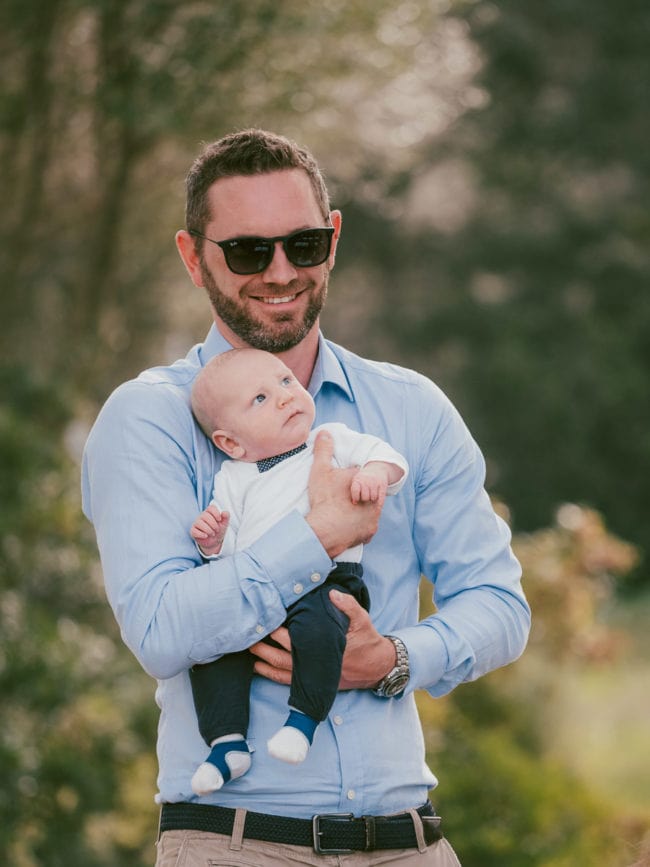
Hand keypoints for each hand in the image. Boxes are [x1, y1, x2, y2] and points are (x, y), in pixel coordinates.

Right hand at [190, 505, 229, 556]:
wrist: (214, 542)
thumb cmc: (218, 530)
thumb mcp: (224, 524)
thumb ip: (226, 517)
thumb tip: (225, 512)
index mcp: (209, 512)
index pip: (211, 508)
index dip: (216, 513)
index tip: (220, 520)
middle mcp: (202, 516)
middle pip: (205, 515)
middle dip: (213, 524)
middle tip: (217, 530)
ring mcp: (196, 523)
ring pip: (199, 523)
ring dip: (208, 529)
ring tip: (213, 534)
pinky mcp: (193, 531)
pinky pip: (194, 531)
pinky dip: (201, 534)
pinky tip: (206, 536)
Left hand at [249, 590, 395, 689]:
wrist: (377, 667)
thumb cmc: (367, 641)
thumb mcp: (362, 619)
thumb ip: (348, 605)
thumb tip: (332, 593)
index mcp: (324, 647)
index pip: (296, 639)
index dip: (279, 631)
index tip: (267, 620)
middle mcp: (314, 663)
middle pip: (282, 656)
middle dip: (264, 647)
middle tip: (248, 636)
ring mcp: (312, 674)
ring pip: (281, 670)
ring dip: (263, 662)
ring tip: (248, 651)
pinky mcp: (312, 680)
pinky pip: (287, 681)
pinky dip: (271, 675)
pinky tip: (259, 668)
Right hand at [306, 431, 381, 557]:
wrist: (326, 529)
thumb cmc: (325, 498)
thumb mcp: (321, 470)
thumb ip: (324, 450)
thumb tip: (325, 433)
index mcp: (364, 480)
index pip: (361, 476)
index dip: (351, 480)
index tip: (341, 484)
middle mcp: (374, 498)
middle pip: (368, 493)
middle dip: (359, 495)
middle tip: (343, 499)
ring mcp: (373, 516)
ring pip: (369, 511)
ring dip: (360, 511)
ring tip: (344, 513)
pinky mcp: (369, 532)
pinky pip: (366, 528)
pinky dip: (358, 527)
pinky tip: (347, 526)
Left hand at [350, 466, 388, 506]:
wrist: (376, 468)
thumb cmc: (363, 479)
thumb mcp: (356, 481)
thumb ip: (354, 491)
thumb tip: (354, 503)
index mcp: (358, 479)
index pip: (355, 491)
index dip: (356, 498)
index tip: (356, 501)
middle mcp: (367, 480)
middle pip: (365, 497)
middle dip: (365, 499)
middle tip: (366, 497)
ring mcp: (375, 482)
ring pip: (373, 498)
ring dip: (372, 499)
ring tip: (371, 496)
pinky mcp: (383, 484)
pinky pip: (381, 497)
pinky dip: (380, 504)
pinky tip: (378, 507)